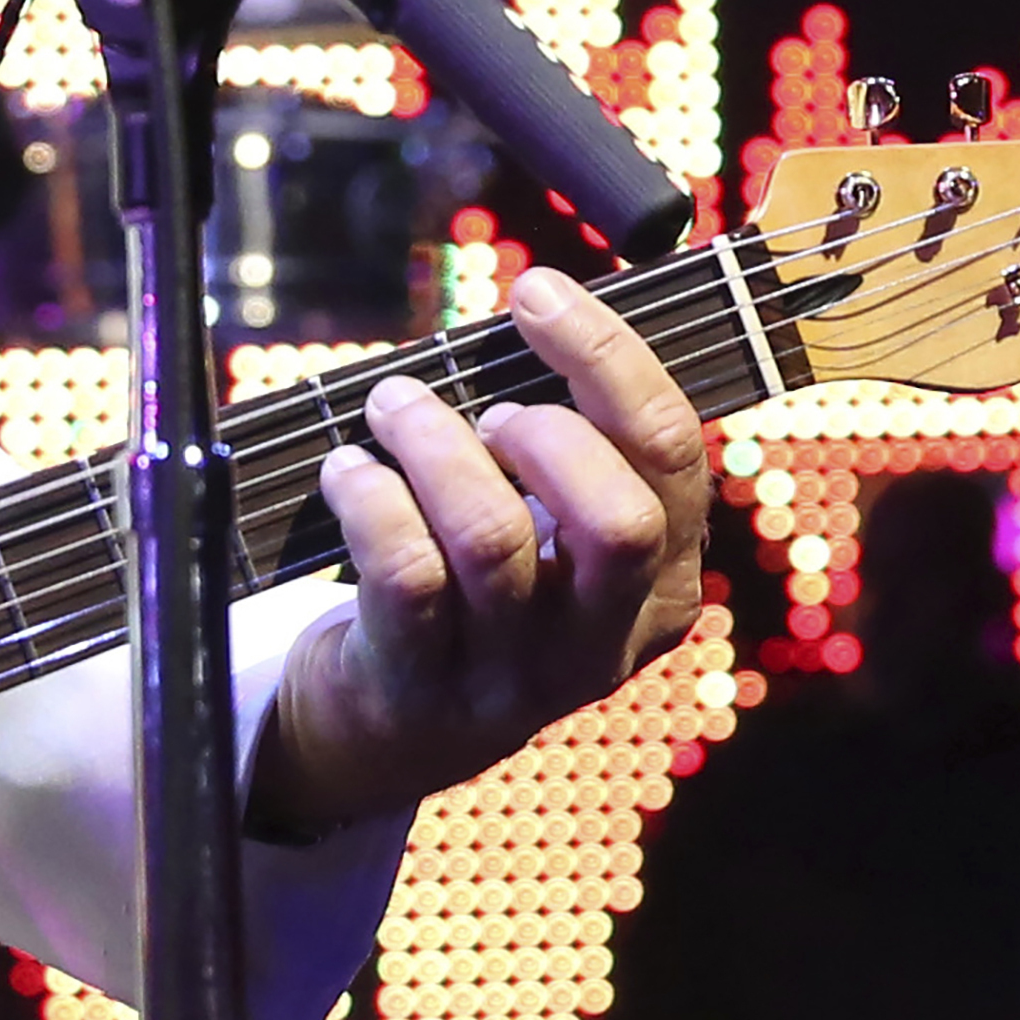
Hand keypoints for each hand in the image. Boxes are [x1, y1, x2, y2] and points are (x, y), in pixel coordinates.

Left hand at [251, 269, 708, 839]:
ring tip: (392, 409)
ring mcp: (516, 675)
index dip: (609, 357)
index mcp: (662, 583)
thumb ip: (561, 442)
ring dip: (433, 445)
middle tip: (485, 408)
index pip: (672, 454)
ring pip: (494, 539)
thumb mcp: (550, 529)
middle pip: (620, 519)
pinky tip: (347, 470)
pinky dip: (370, 498)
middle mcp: (603, 637)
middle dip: (546, 432)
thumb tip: (534, 310)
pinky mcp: (424, 688)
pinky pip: (406, 575)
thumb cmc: (475, 586)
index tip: (539, 291)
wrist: (395, 728)